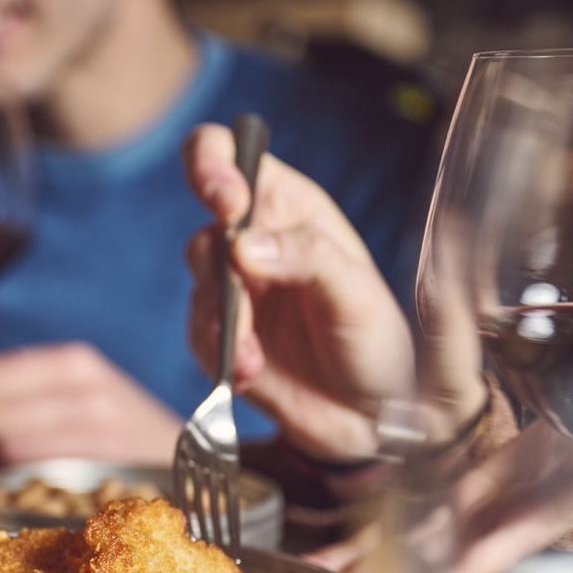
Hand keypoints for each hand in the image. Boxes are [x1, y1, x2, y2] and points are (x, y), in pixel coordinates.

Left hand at [0, 342, 181, 464]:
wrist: (195, 468)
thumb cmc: (120, 445)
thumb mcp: (77, 405)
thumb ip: (22, 404)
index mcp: (67, 364)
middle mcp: (82, 385)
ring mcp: (98, 425)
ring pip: (2, 439)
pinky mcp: (108, 464)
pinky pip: (36, 470)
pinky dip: (1, 481)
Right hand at [183, 124, 415, 461]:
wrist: (369, 419)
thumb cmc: (375, 344)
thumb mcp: (355, 293)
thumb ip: (305, 256)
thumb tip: (241, 243)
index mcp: (292, 208)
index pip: (232, 154)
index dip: (213, 165)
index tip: (227, 203)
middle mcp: (255, 242)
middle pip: (203, 231)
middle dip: (219, 272)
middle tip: (242, 308)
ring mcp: (235, 292)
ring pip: (200, 288)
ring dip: (223, 324)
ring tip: (254, 358)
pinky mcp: (220, 338)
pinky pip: (197, 335)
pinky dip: (220, 355)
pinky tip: (249, 372)